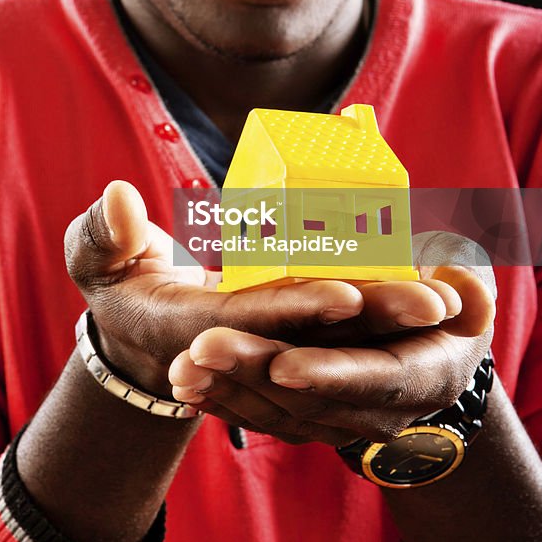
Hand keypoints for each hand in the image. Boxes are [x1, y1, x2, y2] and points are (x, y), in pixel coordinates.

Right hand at [64, 184, 465, 396]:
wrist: (141, 332)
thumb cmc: (115, 283)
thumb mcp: (94, 260)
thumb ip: (102, 233)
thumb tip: (119, 196)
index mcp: (190, 329)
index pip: (251, 320)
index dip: (296, 307)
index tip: (346, 292)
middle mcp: (242, 345)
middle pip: (312, 335)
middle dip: (371, 319)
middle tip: (432, 302)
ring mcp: (267, 346)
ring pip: (337, 337)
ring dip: (390, 323)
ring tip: (447, 300)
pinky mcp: (286, 337)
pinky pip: (338, 331)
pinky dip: (380, 317)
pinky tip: (427, 295)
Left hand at [167, 232, 495, 445]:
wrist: (430, 357)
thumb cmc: (451, 312)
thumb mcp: (470, 297)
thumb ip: (466, 291)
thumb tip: (455, 291)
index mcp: (419, 375)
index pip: (373, 378)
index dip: (329, 374)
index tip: (285, 365)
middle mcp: (375, 409)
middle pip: (309, 397)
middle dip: (254, 375)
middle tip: (202, 349)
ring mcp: (339, 418)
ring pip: (276, 410)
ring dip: (226, 390)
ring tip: (180, 368)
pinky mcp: (308, 415)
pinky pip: (263, 415)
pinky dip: (224, 402)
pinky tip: (185, 385)